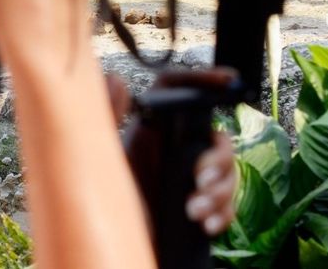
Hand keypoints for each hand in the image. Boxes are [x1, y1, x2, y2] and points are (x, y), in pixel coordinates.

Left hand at [108, 70, 237, 236]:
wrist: (109, 261)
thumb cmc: (98, 216)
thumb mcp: (99, 163)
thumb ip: (106, 118)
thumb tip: (116, 78)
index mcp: (148, 134)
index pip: (179, 91)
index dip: (203, 79)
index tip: (227, 81)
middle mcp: (170, 153)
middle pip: (213, 136)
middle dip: (218, 157)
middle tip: (201, 179)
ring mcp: (187, 182)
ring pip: (227, 170)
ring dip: (220, 190)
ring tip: (194, 212)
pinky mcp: (199, 210)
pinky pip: (229, 203)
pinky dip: (224, 213)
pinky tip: (206, 225)